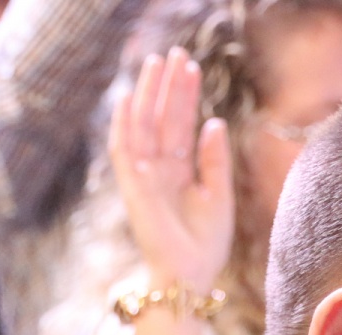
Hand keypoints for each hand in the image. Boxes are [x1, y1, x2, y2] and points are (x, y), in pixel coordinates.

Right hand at [109, 47, 233, 290]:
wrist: (190, 276)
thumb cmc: (205, 244)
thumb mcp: (218, 195)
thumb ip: (214, 160)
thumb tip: (214, 122)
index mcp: (180, 171)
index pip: (180, 124)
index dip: (185, 96)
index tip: (191, 66)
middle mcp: (159, 169)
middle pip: (162, 118)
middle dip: (168, 86)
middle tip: (175, 52)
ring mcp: (144, 176)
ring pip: (143, 126)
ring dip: (147, 95)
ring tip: (155, 63)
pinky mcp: (134, 188)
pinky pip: (124, 151)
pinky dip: (124, 126)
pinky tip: (128, 100)